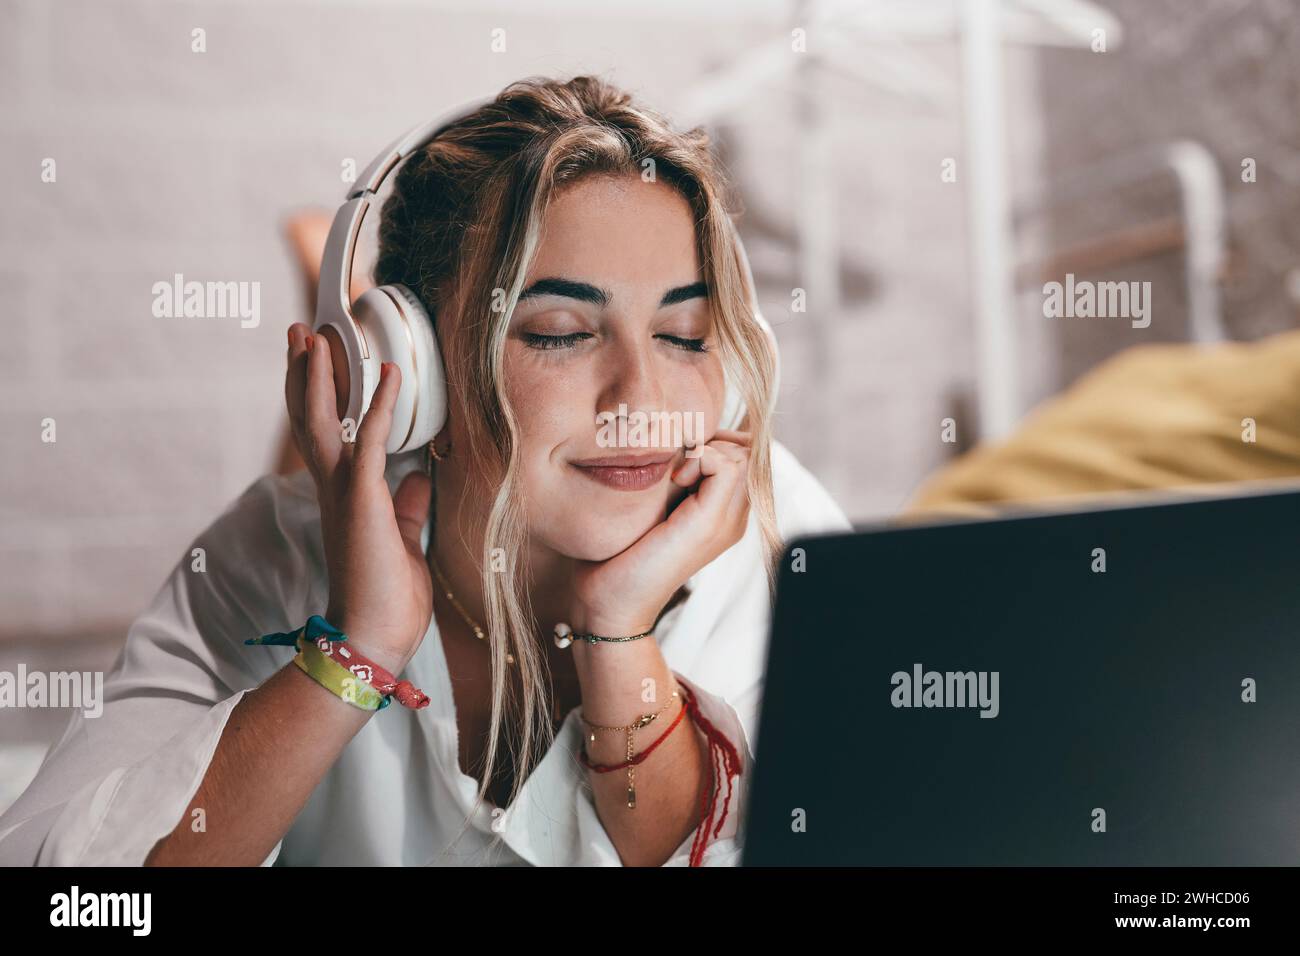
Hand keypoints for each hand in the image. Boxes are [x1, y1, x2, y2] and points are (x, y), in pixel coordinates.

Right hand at [284, 323, 433, 674]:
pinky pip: (369, 440)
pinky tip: (389, 373)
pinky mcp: (364, 499)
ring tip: (318, 335)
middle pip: (307, 417)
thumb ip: (406, 507)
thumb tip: (416, 480)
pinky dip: (379, 404)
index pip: (323, 435)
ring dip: (321, 376)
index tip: (316, 362)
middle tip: (300, 332)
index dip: (317, 396)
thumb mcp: (403, 540)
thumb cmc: (387, 599)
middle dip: (303, 373)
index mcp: (342, 497)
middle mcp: (333, 489)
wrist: (373, 639)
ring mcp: (344, 493)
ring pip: (321, 421)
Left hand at [568, 429, 752, 635]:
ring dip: (706, 448)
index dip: (717, 441)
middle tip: (679, 462)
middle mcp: (733, 518)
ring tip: (676, 473)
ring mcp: (727, 523)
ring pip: (744, 454)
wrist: (611, 600)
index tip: (681, 456)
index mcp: (724, 513)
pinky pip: (728, 466)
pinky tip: (675, 480)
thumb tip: (680, 437)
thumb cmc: (622, 551)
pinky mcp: (710, 524)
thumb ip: (675, 474)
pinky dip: (701, 459)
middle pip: (749, 450)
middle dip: (714, 440)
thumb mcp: (656, 501)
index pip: (745, 454)